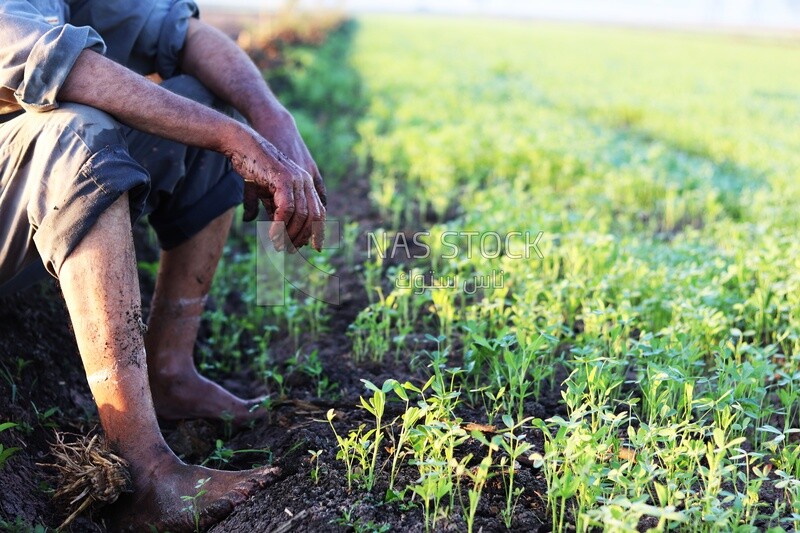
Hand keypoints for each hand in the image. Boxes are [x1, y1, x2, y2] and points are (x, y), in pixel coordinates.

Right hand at [226, 126, 325, 251]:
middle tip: (290, 250)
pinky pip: (287, 209)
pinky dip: (280, 225)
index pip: (319, 211)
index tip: (316, 248)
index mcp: (305, 183)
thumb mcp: (267, 193)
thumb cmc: (254, 167)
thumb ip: (275, 211)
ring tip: (279, 245)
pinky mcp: (283, 179)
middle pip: (313, 217)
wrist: (242, 144)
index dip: (319, 231)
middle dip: (302, 237)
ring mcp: (296, 179)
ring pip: (300, 215)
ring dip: (290, 234)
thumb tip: (277, 233)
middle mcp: (305, 181)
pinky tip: (273, 234)